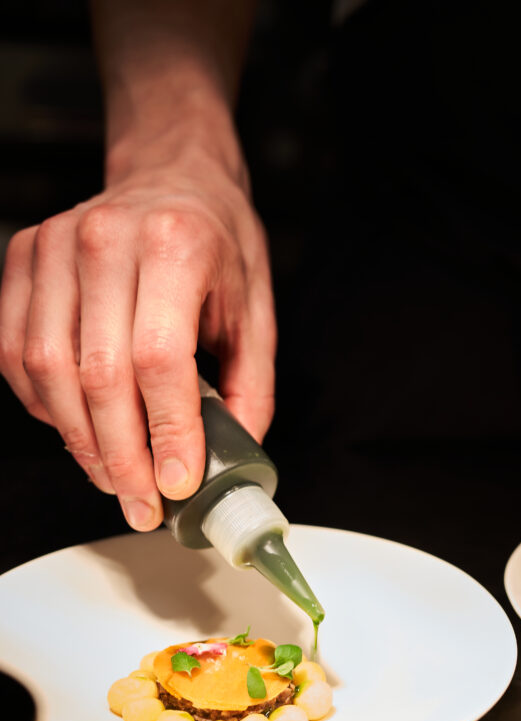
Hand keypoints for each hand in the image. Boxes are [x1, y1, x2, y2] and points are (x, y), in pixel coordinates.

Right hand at [0, 152, 275, 531]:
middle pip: (98, 375)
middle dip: (121, 457)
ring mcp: (53, 246)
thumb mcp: (255, 312)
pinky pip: (16, 353)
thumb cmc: (216, 243)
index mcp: (177, 245)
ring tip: (114, 478)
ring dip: (80, 442)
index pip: (159, 359)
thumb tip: (228, 460)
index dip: (166, 433)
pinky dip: (45, 407)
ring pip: (48, 371)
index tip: (175, 484)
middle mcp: (106, 240)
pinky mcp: (22, 259)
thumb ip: (249, 388)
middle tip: (142, 504)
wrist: (171, 175)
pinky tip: (80, 429)